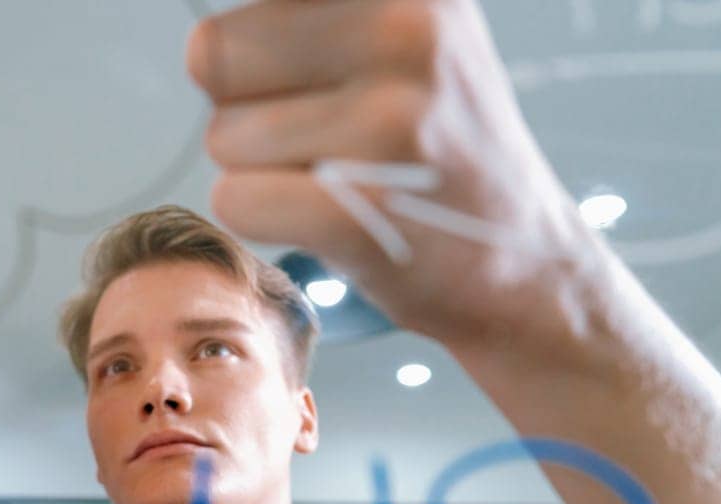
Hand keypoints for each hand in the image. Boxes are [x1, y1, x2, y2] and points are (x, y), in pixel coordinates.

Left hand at [189, 0, 605, 351]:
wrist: (520, 262)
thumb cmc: (429, 139)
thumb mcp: (403, 27)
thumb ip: (311, 9)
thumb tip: (201, 35)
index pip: (246, 7)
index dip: (248, 43)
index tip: (291, 78)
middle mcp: (408, 31)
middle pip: (213, 54)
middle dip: (241, 102)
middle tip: (317, 131)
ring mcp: (389, 125)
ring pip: (220, 135)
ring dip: (258, 166)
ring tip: (338, 175)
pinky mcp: (362, 212)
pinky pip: (233, 200)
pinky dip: (260, 218)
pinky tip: (328, 218)